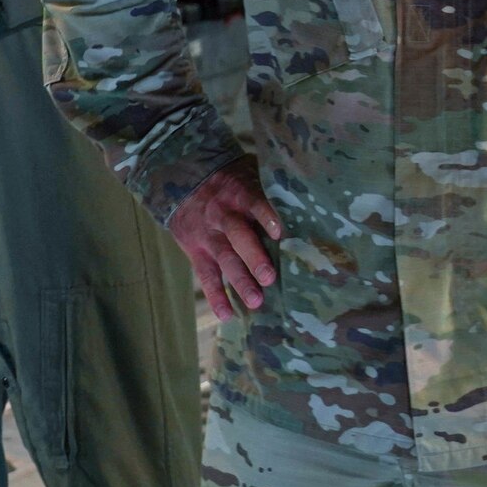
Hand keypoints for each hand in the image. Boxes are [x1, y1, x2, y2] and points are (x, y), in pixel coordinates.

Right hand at [169, 159, 283, 321]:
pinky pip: (206, 275)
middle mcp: (222, 216)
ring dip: (239, 281)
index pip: (253, 203)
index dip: (265, 216)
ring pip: (224, 259)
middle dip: (253, 258)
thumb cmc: (228, 179)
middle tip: (269, 278)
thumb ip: (268, 187)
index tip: (278, 233)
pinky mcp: (196, 251)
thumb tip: (306, 200)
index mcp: (238, 194)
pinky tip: (227, 314)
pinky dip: (216, 295)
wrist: (180, 181)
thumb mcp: (246, 172)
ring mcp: (208, 235)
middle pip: (238, 236)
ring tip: (255, 301)